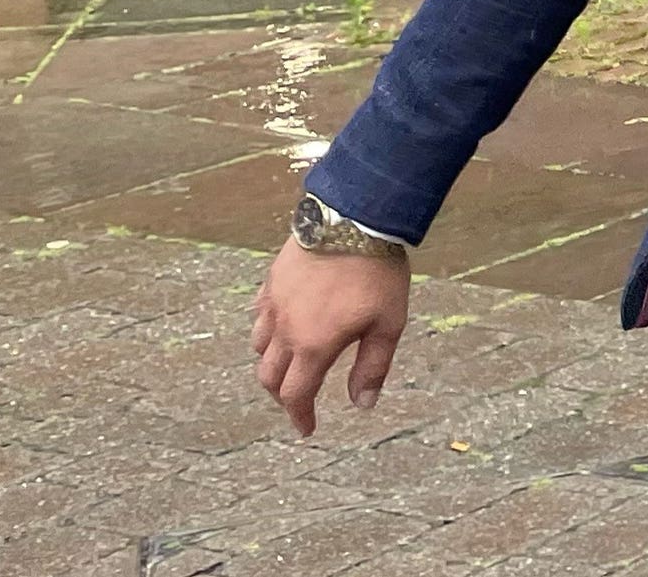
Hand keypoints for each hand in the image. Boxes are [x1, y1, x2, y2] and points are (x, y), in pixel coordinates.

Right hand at [251, 238, 409, 435]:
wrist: (354, 218)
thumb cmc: (377, 273)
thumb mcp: (388, 324)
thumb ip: (373, 367)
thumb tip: (363, 404)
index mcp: (313, 346)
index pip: (295, 395)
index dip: (300, 416)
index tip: (307, 429)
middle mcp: (285, 329)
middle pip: (269, 376)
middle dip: (282, 395)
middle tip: (298, 401)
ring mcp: (273, 303)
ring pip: (259, 346)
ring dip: (272, 362)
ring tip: (291, 364)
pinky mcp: (272, 279)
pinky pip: (259, 315)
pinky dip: (266, 330)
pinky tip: (283, 324)